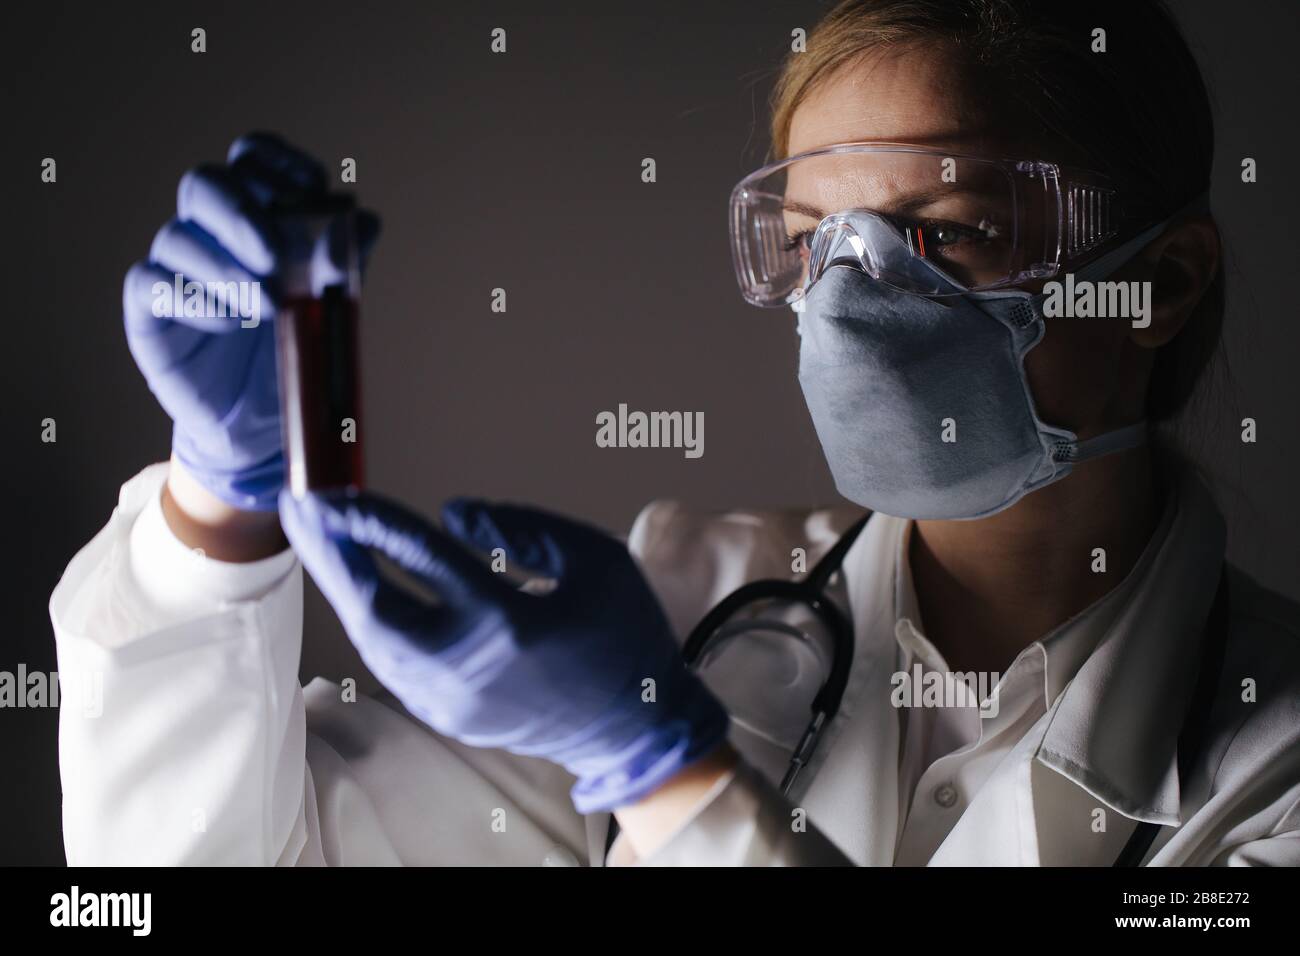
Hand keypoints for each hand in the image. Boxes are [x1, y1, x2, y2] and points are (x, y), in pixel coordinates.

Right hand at [123, 132, 378, 510]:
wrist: (264, 425)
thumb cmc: (294, 352)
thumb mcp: (329, 307)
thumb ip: (342, 265)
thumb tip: (362, 221)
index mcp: (258, 216)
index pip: (252, 159)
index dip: (275, 159)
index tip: (309, 185)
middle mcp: (211, 233)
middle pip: (204, 184)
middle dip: (241, 212)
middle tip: (276, 254)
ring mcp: (176, 268)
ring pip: (177, 236)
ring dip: (226, 268)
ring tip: (267, 307)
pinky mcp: (150, 311)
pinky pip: (152, 284)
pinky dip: (195, 299)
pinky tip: (231, 324)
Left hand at [278, 490, 730, 812]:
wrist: (636, 725)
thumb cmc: (624, 633)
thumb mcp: (594, 559)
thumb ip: (523, 527)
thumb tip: (453, 514)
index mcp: (508, 621)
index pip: (423, 559)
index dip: (374, 520)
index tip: (336, 493)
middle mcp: (467, 667)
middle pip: (372, 609)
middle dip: (330, 556)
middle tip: (299, 512)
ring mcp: (452, 700)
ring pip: (373, 642)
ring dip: (344, 589)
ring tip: (323, 543)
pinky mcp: (449, 717)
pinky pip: (393, 664)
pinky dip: (372, 622)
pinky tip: (363, 589)